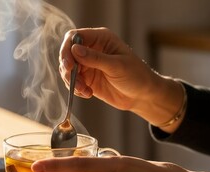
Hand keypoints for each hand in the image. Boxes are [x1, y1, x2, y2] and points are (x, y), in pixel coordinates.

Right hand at [59, 27, 186, 129]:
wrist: (142, 96)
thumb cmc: (136, 76)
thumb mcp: (117, 66)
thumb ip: (95, 58)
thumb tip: (74, 49)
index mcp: (100, 39)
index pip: (74, 37)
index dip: (68, 49)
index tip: (69, 65)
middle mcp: (91, 49)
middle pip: (67, 53)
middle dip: (68, 68)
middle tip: (74, 81)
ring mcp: (88, 64)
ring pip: (68, 69)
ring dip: (72, 81)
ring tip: (84, 91)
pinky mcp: (87, 79)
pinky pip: (72, 82)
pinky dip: (76, 89)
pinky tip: (88, 94)